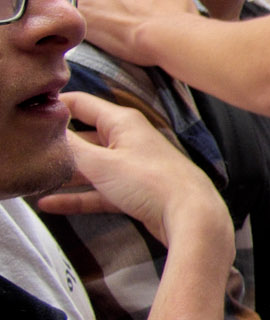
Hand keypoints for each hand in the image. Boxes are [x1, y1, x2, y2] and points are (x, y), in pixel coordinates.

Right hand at [36, 92, 226, 246]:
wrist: (190, 215)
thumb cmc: (152, 182)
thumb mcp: (102, 162)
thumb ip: (71, 148)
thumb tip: (49, 133)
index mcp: (123, 122)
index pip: (81, 104)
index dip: (55, 107)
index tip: (30, 113)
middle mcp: (128, 139)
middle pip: (84, 137)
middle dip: (58, 145)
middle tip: (29, 153)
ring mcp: (132, 166)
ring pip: (91, 167)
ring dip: (65, 174)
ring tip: (35, 179)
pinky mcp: (135, 191)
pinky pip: (99, 191)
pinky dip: (78, 197)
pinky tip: (51, 204)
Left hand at [74, 0, 195, 65]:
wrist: (163, 33)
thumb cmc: (176, 20)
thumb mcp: (178, 1)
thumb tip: (172, 4)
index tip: (101, 4)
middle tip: (87, 14)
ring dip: (69, 5)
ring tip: (79, 24)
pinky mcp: (80, 12)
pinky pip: (62, 11)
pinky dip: (65, 21)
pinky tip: (72, 34)